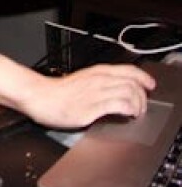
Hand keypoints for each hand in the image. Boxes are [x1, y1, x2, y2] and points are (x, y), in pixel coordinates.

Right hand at [21, 63, 155, 128]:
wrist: (38, 96)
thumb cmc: (55, 91)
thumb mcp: (80, 81)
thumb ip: (97, 83)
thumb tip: (112, 90)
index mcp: (96, 72)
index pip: (129, 70)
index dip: (143, 78)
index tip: (149, 85)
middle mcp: (98, 80)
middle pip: (133, 83)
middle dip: (143, 97)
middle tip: (141, 106)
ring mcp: (96, 92)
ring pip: (130, 93)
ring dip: (139, 105)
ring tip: (135, 113)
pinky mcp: (93, 107)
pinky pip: (120, 105)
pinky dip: (129, 110)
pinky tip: (127, 115)